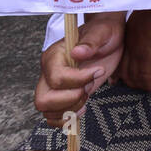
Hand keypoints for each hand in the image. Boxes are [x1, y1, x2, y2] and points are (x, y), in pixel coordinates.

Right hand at [33, 12, 124, 126]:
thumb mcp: (102, 32)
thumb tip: (77, 52)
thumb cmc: (103, 32)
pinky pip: (52, 116)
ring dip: (71, 109)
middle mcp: (48, 72)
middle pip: (44, 99)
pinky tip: (82, 108)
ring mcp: (53, 85)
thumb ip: (90, 42)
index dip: (79, 80)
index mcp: (54, 56)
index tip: (98, 71)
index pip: (57, 78)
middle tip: (88, 87)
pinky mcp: (61, 95)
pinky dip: (65, 119)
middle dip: (71, 99)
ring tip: (87, 94)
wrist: (106, 37)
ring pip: (47, 111)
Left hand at [119, 11, 150, 94]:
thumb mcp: (141, 20)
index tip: (118, 79)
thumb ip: (139, 29)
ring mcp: (137, 54)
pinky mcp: (147, 57)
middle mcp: (129, 48)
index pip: (120, 60)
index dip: (119, 72)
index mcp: (127, 40)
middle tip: (137, 86)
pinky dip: (150, 85)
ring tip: (148, 89)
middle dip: (129, 81)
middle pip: (124, 71)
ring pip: (134, 76)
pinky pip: (146, 76)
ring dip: (141, 85)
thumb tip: (145, 31)